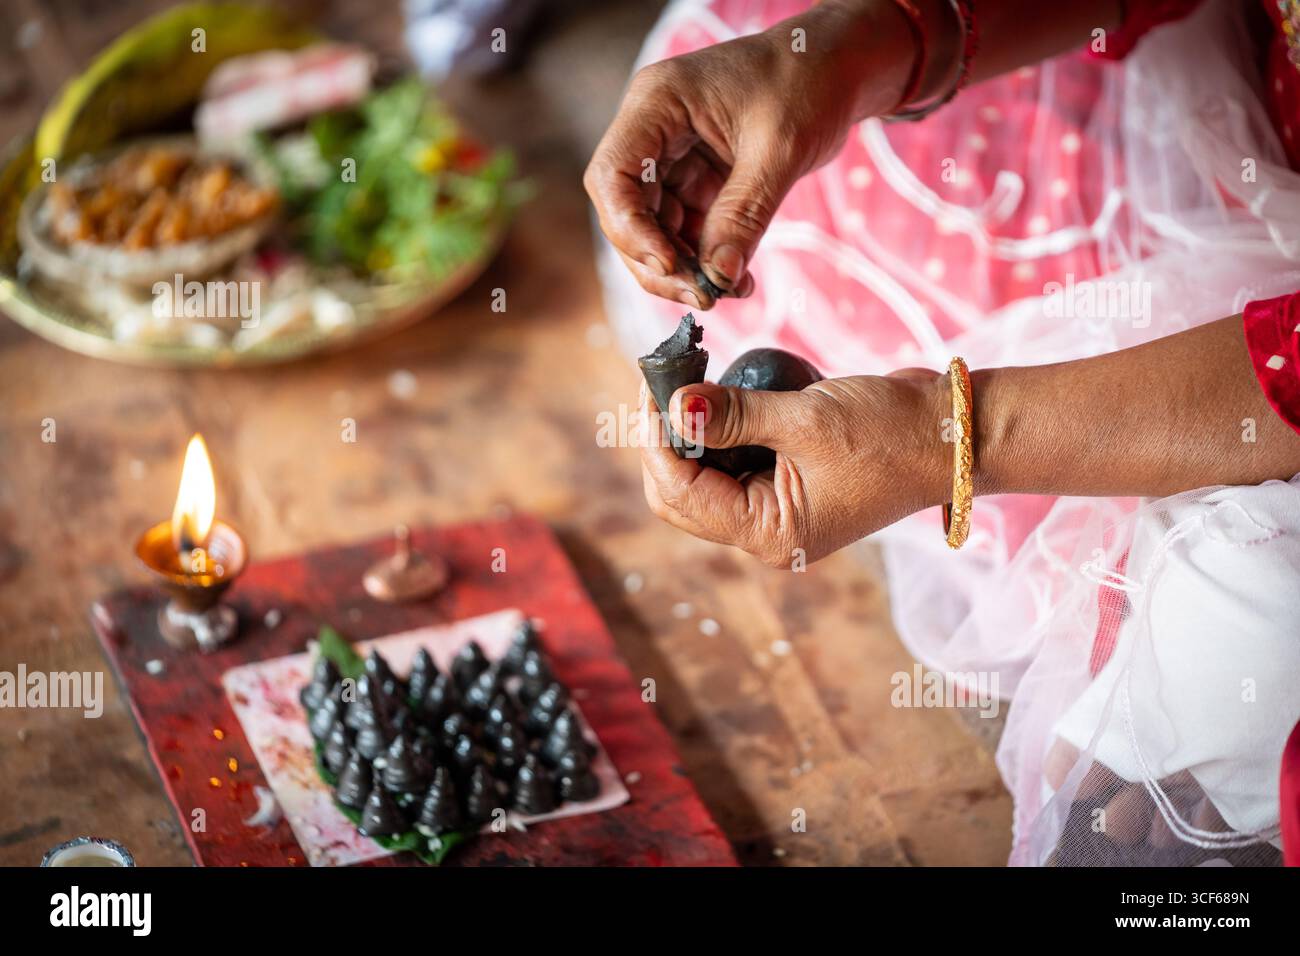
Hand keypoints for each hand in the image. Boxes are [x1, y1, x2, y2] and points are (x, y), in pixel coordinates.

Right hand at [584, 1, 913, 307]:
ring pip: (654, 229)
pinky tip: (737, 279)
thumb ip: (743, 214)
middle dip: (658, 261)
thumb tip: (718, 277)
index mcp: (658, 103)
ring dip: (684, 269)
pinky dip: (707, 260)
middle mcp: (654, 131)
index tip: (670, 266)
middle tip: (702, 296)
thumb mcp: (780, 149)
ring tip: (727, 290)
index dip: (630, 229)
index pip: (613, 176)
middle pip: (627, 212)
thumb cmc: (809, 80)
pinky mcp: (696, 179)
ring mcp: (673, 157)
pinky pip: (688, 231)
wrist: (839, 66)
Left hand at [638, 370, 950, 566]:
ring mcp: (777, 509)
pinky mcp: (786, 483)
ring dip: (688, 433)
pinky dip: (718, 431)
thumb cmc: (892, 432)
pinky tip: (717, 395)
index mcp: (770, 533)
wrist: (955, 432)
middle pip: (681, 493)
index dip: (657, 442)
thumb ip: (734, 414)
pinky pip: (731, 462)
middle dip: (665, 440)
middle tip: (662, 382)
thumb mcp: (807, 419)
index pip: (681, 495)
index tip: (652, 387)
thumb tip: (674, 404)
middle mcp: (767, 531)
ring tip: (685, 382)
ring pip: (701, 477)